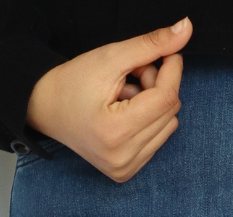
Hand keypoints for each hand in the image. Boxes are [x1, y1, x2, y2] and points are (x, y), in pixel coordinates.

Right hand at [26, 17, 191, 182]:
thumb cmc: (73, 83)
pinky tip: (126, 115)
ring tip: (127, 97)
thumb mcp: (112, 58)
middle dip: (159, 86)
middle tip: (133, 76)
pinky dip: (149, 122)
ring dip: (155, 105)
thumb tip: (186, 28)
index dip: (171, 68)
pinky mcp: (125, 172)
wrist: (46, 110)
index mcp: (114, 132)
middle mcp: (120, 158)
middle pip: (170, 111)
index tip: (164, 52)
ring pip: (168, 125)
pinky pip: (158, 139)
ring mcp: (123, 169)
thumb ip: (151, 44)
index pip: (166, 98)